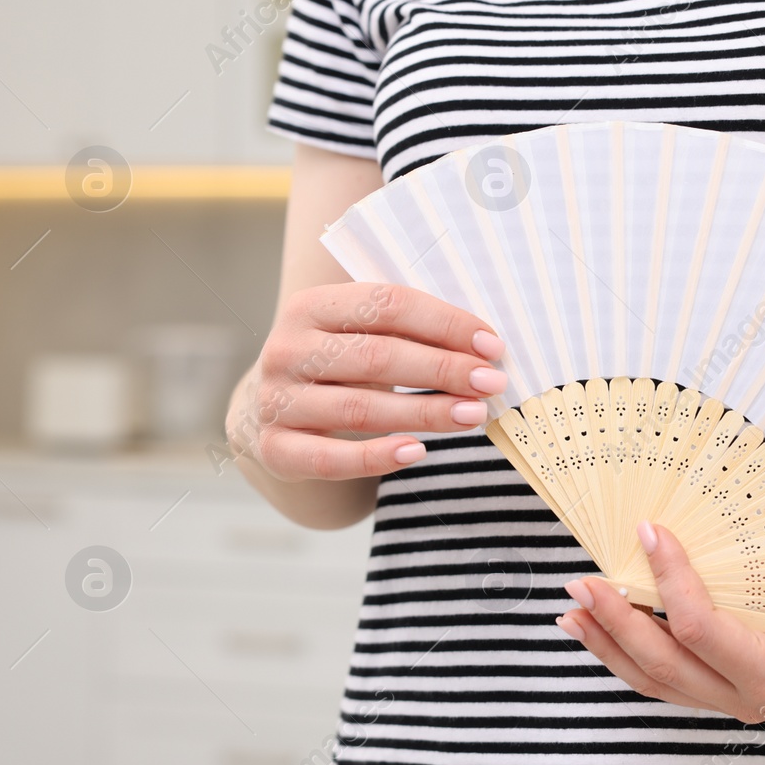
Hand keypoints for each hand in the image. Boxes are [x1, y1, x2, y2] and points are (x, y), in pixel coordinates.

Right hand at [230, 282, 507, 480]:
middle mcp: (287, 350)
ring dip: (425, 413)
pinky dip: (376, 458)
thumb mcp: (362, 334)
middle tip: (491, 383)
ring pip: (360, 409)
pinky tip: (416, 451)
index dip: (444, 324)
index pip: (386, 305)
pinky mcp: (275, 448)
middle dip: (442, 370)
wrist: (272, 407)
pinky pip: (330, 459)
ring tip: (472, 415)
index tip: (491, 345)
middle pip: (377, 357)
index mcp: (311, 306)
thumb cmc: (338, 364)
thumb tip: (484, 350)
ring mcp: (276, 400)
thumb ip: (412, 333)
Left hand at [556, 522, 764, 723]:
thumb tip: (739, 478)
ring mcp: (733, 703)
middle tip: (583, 579)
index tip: (648, 531)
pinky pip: (664, 680)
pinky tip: (599, 631)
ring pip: (654, 679)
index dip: (667, 579)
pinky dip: (626, 654)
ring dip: (607, 642)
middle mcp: (750, 698)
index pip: (699, 627)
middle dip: (614, 619)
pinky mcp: (721, 695)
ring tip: (572, 611)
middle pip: (662, 662)